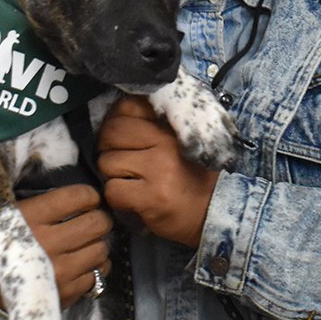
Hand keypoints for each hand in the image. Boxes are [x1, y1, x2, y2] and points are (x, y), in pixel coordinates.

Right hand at [0, 183, 112, 309]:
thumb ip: (11, 185)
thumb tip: (31, 157)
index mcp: (30, 217)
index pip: (78, 197)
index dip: (88, 196)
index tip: (87, 199)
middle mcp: (46, 244)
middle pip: (96, 223)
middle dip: (99, 218)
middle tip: (93, 218)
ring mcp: (57, 271)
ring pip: (101, 250)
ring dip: (98, 243)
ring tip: (88, 241)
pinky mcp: (63, 294)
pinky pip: (96, 276)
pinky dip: (95, 269)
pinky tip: (83, 263)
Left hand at [95, 95, 218, 247]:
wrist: (214, 212)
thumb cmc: (194, 178)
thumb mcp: (180, 143)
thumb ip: (155, 127)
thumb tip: (116, 116)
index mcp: (171, 127)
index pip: (128, 107)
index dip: (115, 121)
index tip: (119, 136)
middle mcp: (165, 144)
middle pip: (112, 132)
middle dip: (106, 148)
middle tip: (117, 160)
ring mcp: (158, 170)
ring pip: (107, 161)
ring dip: (111, 175)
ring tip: (129, 182)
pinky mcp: (151, 197)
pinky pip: (112, 190)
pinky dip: (116, 198)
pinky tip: (131, 199)